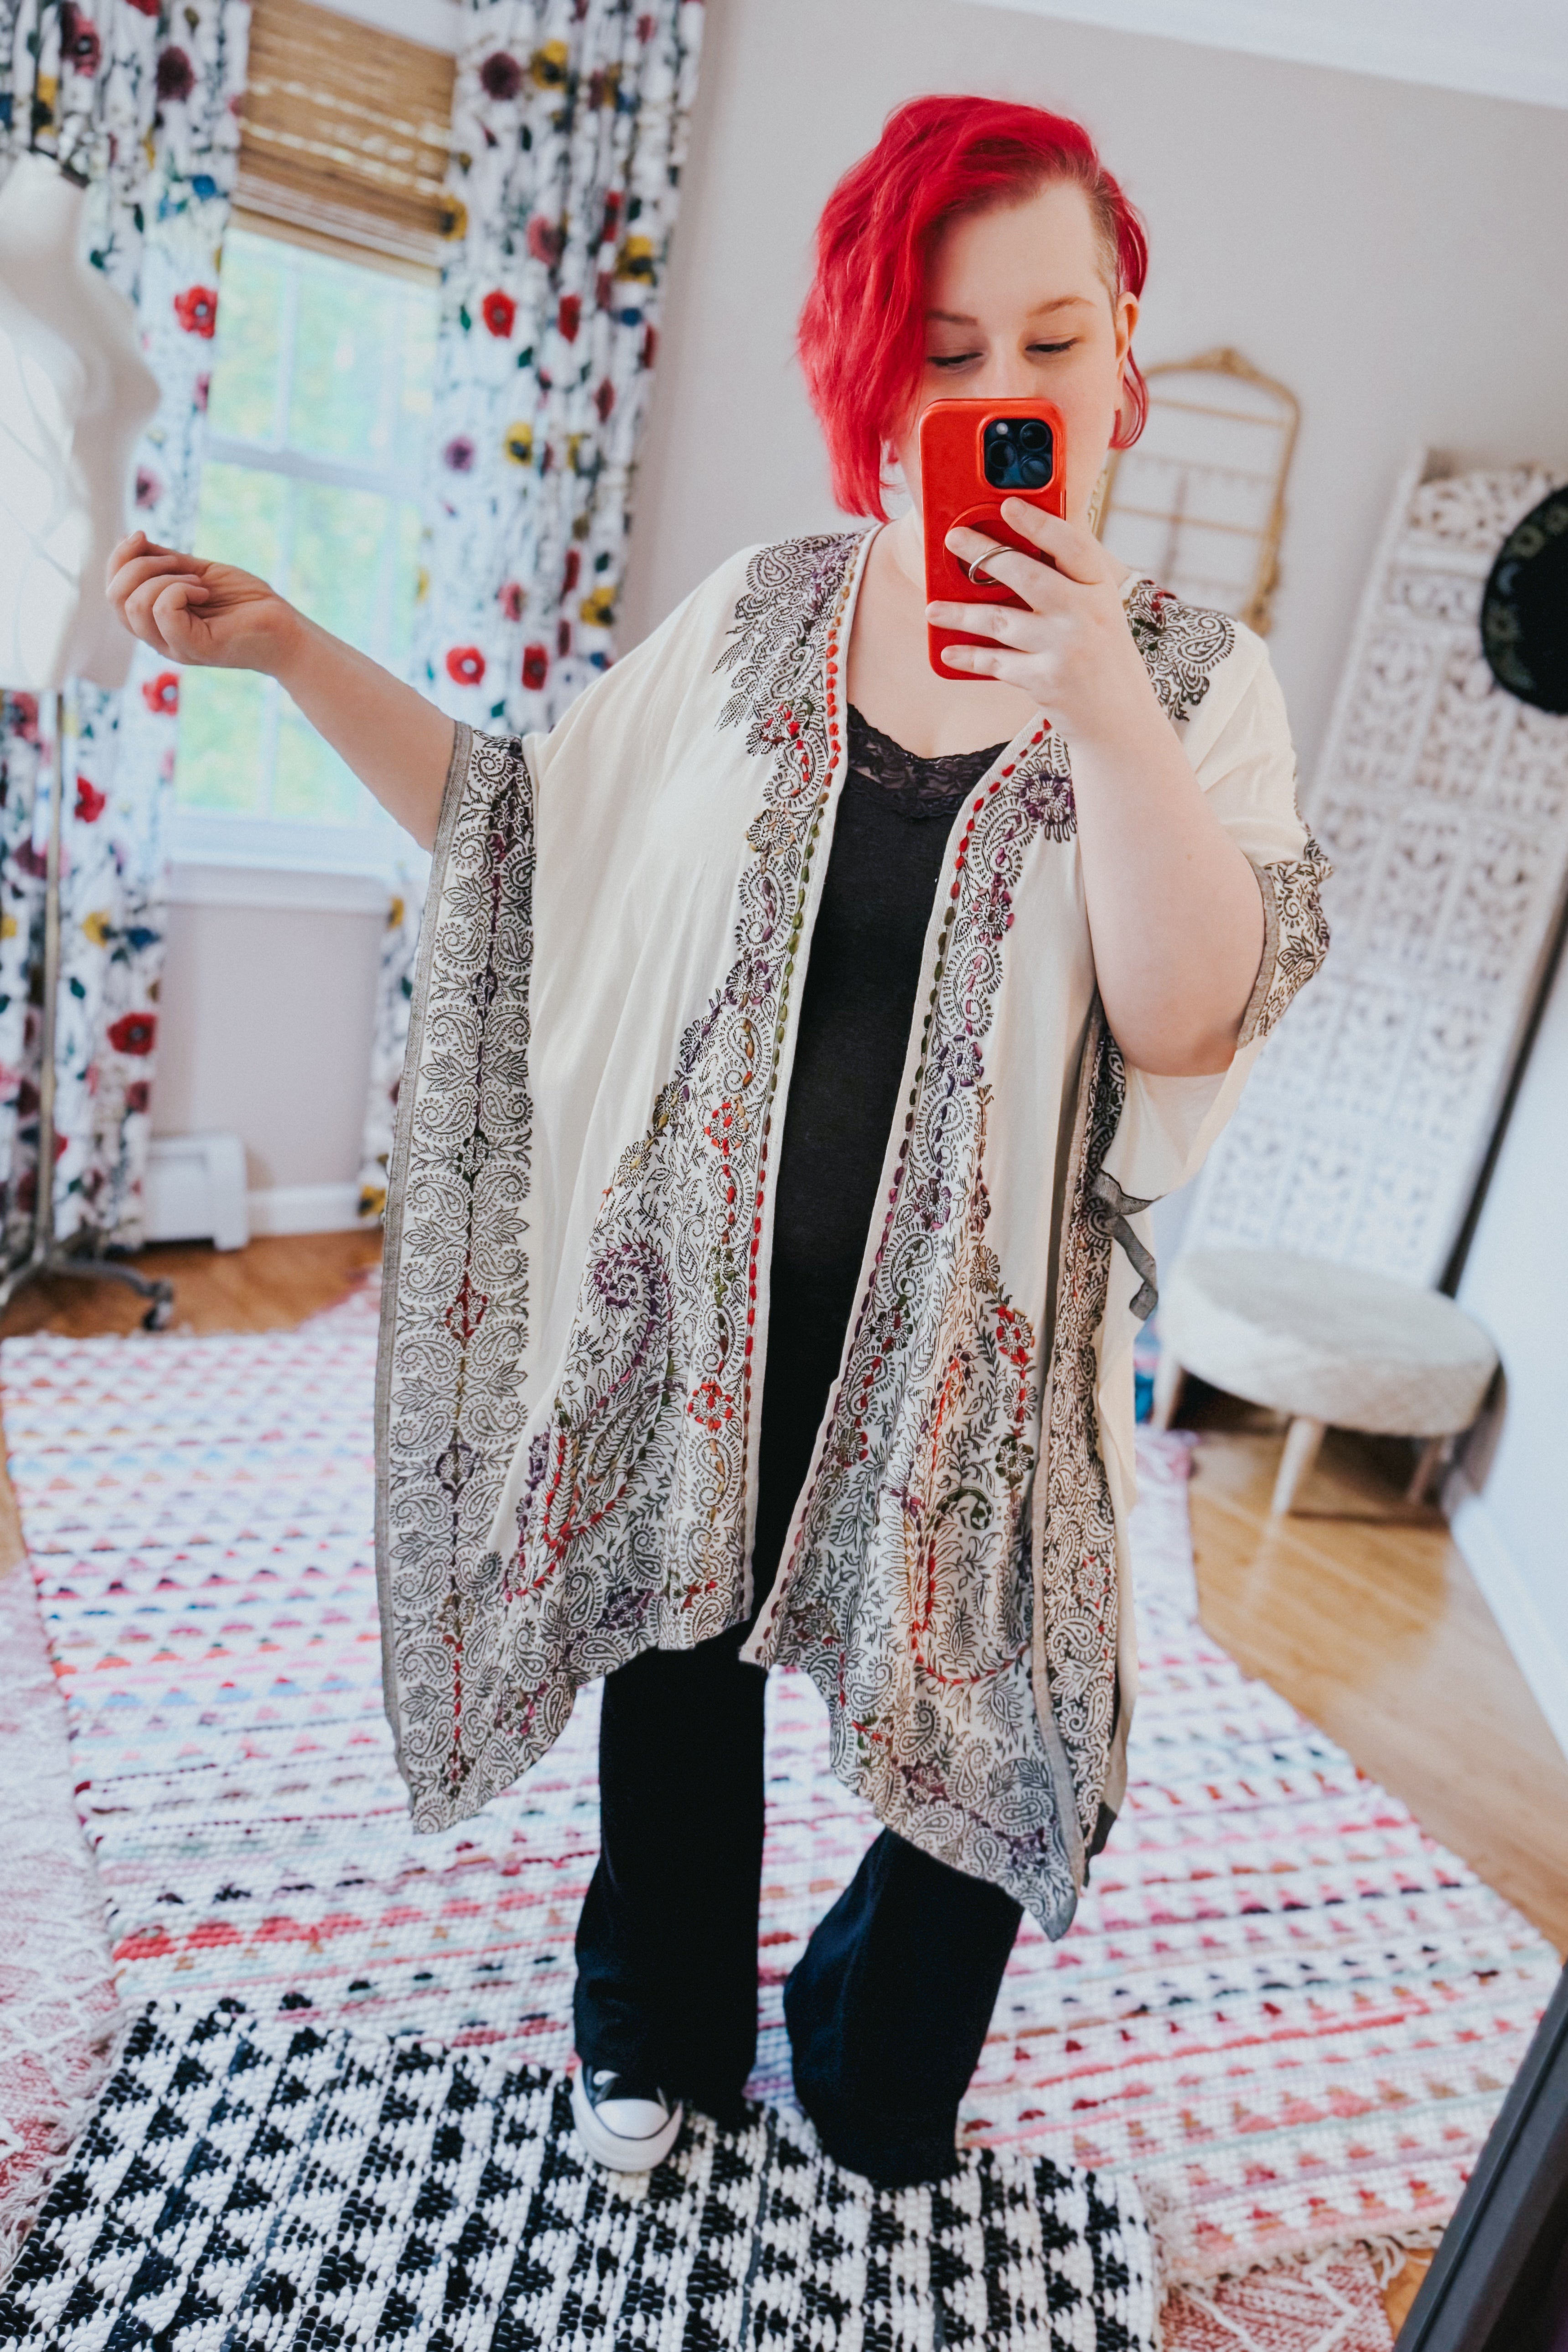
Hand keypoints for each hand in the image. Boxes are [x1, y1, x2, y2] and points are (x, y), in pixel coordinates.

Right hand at [107, 530, 304, 677]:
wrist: (286, 626)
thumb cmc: (246, 601)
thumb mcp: (197, 571)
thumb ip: (163, 561)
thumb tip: (128, 540)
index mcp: (156, 620)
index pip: (113, 592)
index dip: (118, 558)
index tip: (141, 535)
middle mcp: (159, 637)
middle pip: (115, 599)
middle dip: (138, 565)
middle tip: (176, 562)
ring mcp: (175, 646)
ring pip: (135, 605)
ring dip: (163, 578)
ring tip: (197, 582)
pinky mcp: (194, 649)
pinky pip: (163, 612)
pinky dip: (179, 590)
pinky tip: (203, 592)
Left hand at [926, 500, 1156, 746]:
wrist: (1121, 720)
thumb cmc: (1102, 658)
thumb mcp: (1099, 613)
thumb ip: (1069, 583)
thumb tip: (1015, 547)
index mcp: (1100, 588)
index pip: (1071, 545)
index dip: (1039, 522)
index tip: (1008, 505)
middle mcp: (1086, 614)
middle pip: (1026, 575)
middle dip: (984, 554)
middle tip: (953, 538)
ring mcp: (1065, 648)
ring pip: (1000, 621)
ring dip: (960, 614)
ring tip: (931, 609)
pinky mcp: (1046, 681)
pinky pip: (996, 663)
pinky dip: (969, 657)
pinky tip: (948, 652)